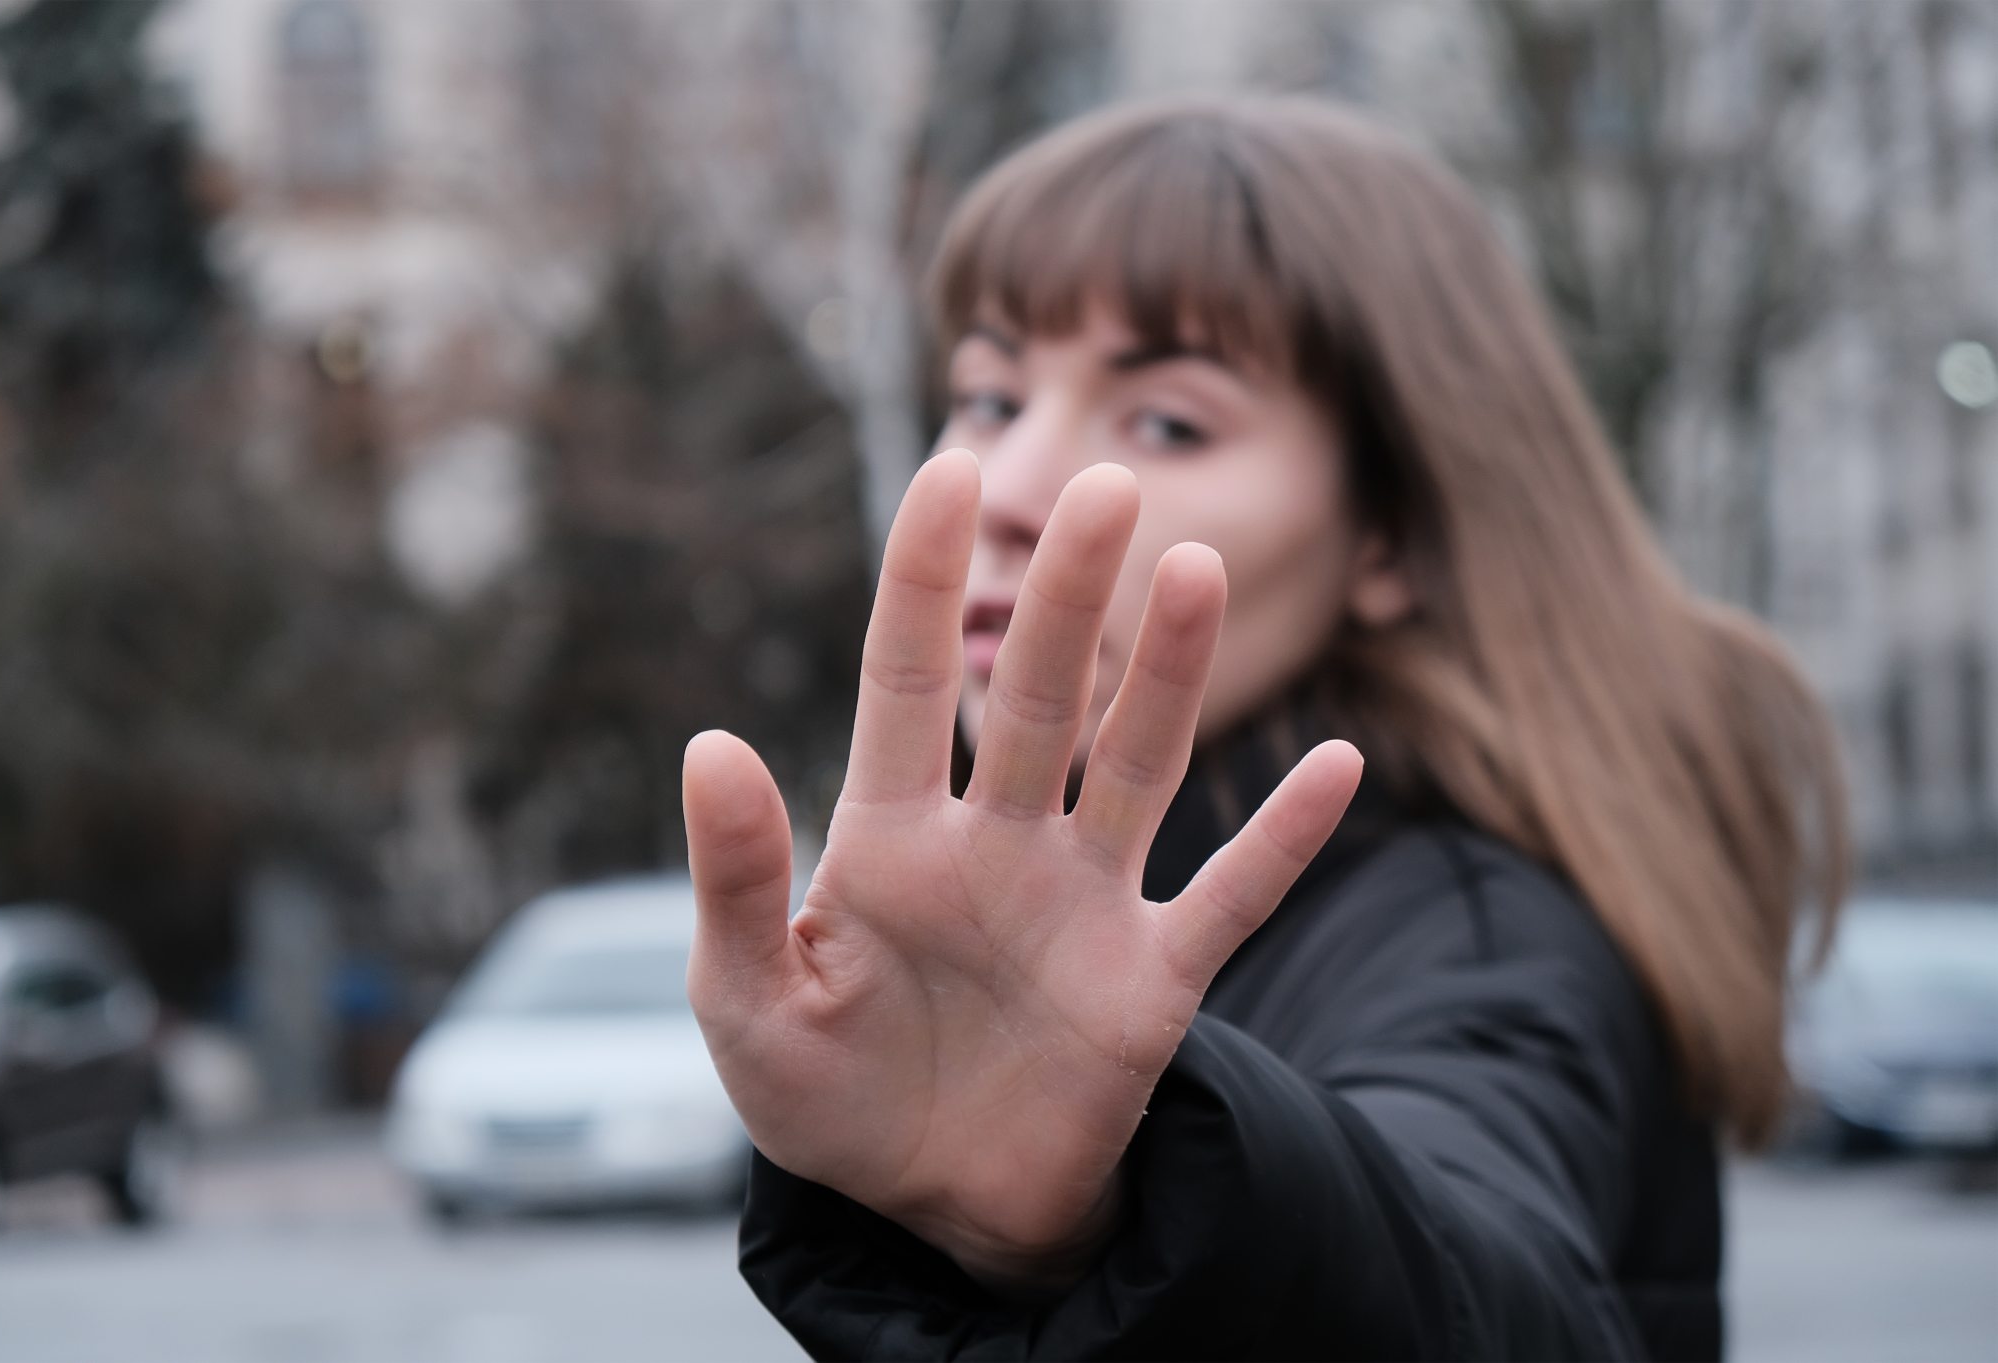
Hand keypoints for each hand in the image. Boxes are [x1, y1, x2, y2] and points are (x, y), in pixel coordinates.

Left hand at [684, 449, 1361, 1287]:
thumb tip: (710, 741)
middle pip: (1041, 698)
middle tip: (1105, 487)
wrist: (938, 1211)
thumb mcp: (747, 1004)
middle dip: (1069, 597)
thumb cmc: (829, 1099)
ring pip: (1137, 766)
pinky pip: (1232, 898)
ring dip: (1171, 677)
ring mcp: (1084, 905)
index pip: (907, 681)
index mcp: (890, 836)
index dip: (923, 580)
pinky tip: (1341, 766)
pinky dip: (1286, 842)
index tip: (949, 471)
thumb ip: (732, 881)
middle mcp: (998, 845)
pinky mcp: (1152, 981)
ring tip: (1199, 569)